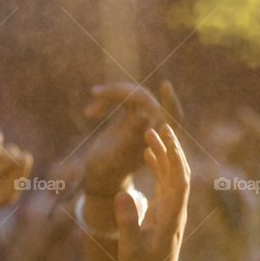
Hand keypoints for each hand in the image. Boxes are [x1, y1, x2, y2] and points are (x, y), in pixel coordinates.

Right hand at [84, 81, 182, 196]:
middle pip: (143, 97)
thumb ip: (130, 139)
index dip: (169, 101)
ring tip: (88, 111)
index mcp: (158, 137)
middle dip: (119, 92)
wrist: (102, 175)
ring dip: (110, 96)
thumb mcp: (116, 156)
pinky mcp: (132, 115)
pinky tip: (89, 114)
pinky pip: (123, 98)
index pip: (171, 115)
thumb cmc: (108, 170)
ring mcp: (144, 118)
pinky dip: (106, 102)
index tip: (165, 85)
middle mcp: (154, 125)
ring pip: (132, 95)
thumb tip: (144, 116)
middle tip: (95, 92)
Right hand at [115, 125, 189, 260]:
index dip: (173, 157)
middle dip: (172, 148)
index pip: (179, 181)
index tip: (163, 137)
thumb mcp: (131, 248)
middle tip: (160, 125)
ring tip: (151, 133)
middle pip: (180, 172)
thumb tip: (123, 194)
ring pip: (173, 174)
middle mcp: (176, 209)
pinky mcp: (165, 211)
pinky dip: (159, 165)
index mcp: (172, 217)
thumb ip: (128, 221)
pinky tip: (149, 153)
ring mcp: (171, 209)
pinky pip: (165, 182)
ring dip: (165, 153)